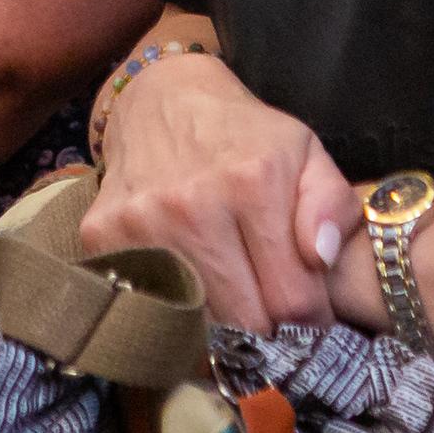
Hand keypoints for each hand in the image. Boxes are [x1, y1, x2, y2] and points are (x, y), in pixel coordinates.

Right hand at [75, 55, 359, 331]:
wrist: (162, 99)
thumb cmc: (243, 136)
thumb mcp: (305, 152)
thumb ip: (331, 205)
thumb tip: (321, 258)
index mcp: (254, 182)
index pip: (292, 300)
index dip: (309, 325)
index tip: (311, 326)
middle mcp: (194, 205)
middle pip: (244, 324)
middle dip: (267, 333)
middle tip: (274, 324)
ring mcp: (142, 223)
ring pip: (195, 326)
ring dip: (218, 331)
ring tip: (232, 308)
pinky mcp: (101, 236)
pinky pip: (146, 309)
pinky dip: (168, 315)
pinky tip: (187, 295)